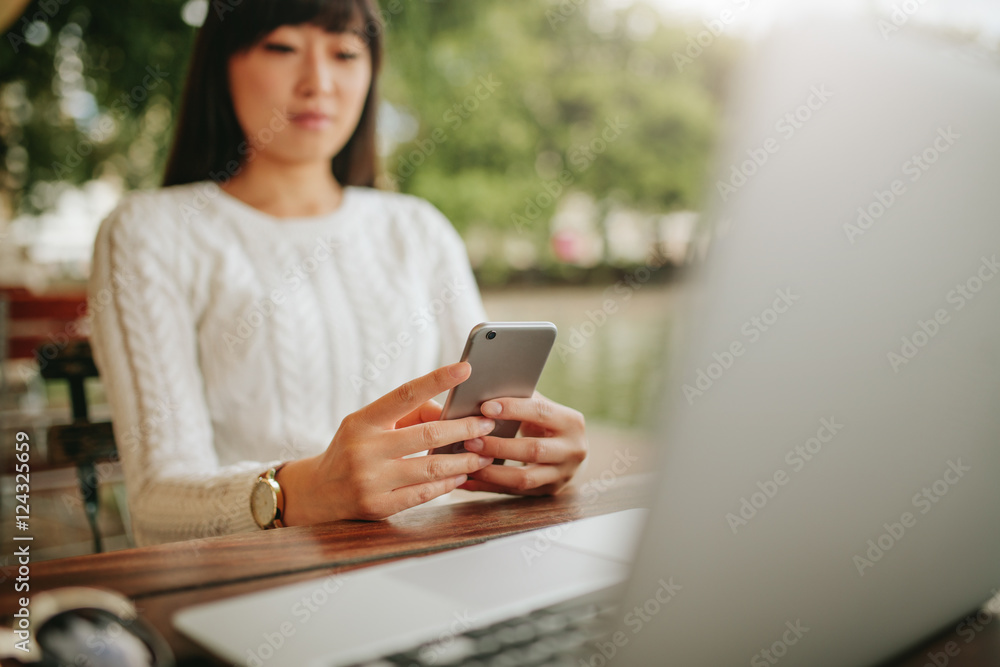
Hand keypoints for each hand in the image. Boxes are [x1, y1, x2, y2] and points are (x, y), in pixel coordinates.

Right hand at [277, 362, 496, 524]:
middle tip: (488, 423)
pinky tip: (462, 476)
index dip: (436, 380)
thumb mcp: (369, 425)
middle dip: (464, 429)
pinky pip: (423, 494)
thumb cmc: (354, 449)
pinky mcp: (378, 507)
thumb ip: (407, 415)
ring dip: (463, 461)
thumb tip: (449, 413)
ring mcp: (370, 481)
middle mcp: (364, 450)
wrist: (316, 492)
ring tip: (484, 454)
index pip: (404, 395)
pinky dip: (447, 484)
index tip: (465, 369)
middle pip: (427, 435)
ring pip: (430, 469)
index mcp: (362, 421)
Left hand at [457, 392, 586, 495]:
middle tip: (469, 440)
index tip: (485, 407)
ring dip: (491, 472)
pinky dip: (488, 487)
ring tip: (467, 463)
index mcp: (571, 422)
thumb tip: (483, 391)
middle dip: (498, 446)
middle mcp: (572, 451)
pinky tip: (468, 481)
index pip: (541, 412)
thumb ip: (521, 400)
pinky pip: (514, 492)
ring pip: (524, 478)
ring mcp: (562, 475)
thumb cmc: (548, 422)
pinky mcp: (549, 492)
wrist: (572, 451)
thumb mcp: (543, 408)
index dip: (513, 409)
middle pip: (533, 450)